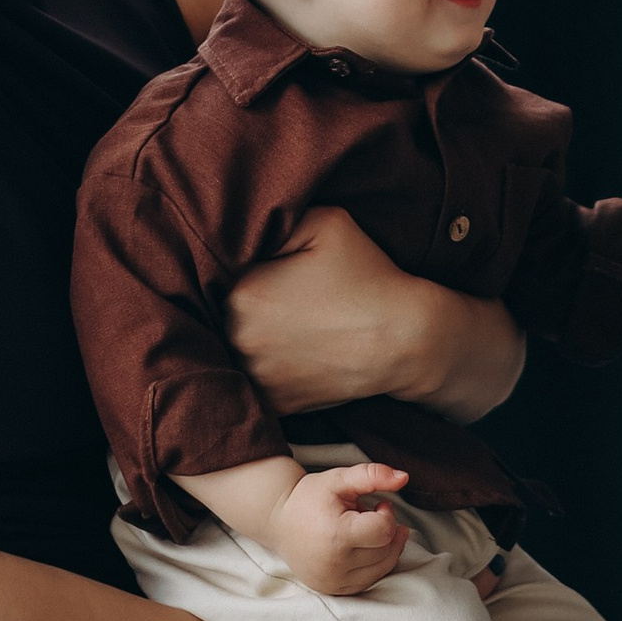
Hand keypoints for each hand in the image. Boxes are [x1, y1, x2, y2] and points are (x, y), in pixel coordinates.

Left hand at [227, 206, 520, 415]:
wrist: (403, 341)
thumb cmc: (367, 278)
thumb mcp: (326, 222)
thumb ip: (275, 217)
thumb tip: (241, 222)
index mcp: (244, 292)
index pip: (218, 271)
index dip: (234, 265)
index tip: (256, 264)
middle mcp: (239, 339)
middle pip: (219, 311)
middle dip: (236, 300)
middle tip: (273, 294)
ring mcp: (254, 377)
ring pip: (229, 347)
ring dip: (242, 335)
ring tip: (280, 322)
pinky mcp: (272, 403)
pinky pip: (249, 382)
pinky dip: (259, 367)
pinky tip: (285, 351)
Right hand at [270, 462, 409, 595]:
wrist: (278, 521)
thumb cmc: (310, 498)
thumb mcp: (339, 479)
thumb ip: (373, 475)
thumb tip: (404, 477)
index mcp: (337, 536)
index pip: (384, 531)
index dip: (387, 514)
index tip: (378, 505)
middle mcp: (335, 565)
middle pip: (386, 550)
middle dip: (384, 531)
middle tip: (366, 516)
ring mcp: (334, 582)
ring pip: (382, 568)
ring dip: (382, 548)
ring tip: (363, 532)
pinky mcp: (333, 590)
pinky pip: (369, 581)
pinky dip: (374, 564)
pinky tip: (362, 548)